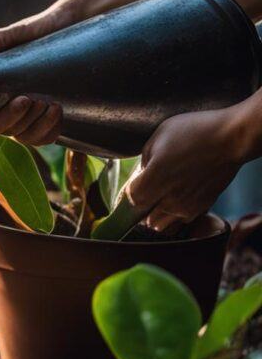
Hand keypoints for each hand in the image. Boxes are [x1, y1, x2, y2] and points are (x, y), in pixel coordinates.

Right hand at [0, 4, 80, 145]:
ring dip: (39, 126)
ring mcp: (29, 116)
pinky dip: (51, 130)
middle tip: (38, 99)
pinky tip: (58, 111)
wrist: (72, 22)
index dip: (4, 117)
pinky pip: (45, 139)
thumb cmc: (39, 28)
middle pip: (6, 133)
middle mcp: (9, 108)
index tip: (22, 99)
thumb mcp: (15, 34)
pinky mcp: (49, 119)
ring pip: (26, 139)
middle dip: (23, 120)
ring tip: (52, 105)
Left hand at [124, 107, 245, 232]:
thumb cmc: (196, 131)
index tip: (127, 192)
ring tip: (156, 204)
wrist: (233, 138)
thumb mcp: (159, 137)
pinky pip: (179, 224)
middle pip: (143, 219)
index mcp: (155, 178)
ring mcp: (186, 206)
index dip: (125, 198)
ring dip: (154, 218)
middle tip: (142, 198)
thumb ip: (143, 160)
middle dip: (139, 210)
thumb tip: (139, 176)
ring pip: (160, 226)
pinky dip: (172, 219)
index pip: (130, 201)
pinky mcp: (201, 208)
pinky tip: (173, 205)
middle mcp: (169, 198)